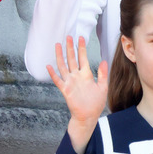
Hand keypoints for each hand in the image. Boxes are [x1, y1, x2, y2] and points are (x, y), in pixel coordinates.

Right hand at [47, 36, 106, 153]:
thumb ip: (102, 74)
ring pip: (63, 66)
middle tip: (68, 37)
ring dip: (60, 56)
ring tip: (57, 46)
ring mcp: (70, 82)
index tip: (80, 38)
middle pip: (72, 59)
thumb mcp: (103, 87)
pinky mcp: (65, 90)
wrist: (88, 116)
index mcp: (86, 75)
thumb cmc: (95, 103)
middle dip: (70, 48)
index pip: (83, 58)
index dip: (81, 48)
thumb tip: (104, 61)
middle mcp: (76, 77)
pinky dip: (52, 74)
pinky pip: (57, 80)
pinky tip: (48, 66)